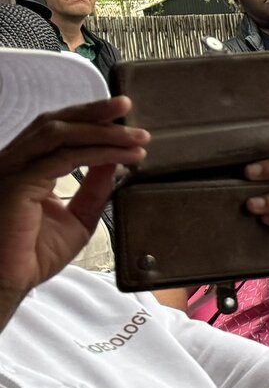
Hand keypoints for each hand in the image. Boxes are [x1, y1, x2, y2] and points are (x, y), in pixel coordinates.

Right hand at [0, 96, 147, 311]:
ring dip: (101, 131)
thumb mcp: (77, 217)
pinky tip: (123, 155)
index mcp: (25, 167)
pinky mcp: (18, 184)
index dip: (87, 119)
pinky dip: (97, 153)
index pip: (56, 131)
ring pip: (59, 135)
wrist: (8, 281)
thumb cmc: (32, 254)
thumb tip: (116, 163)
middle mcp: (15, 162)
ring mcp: (13, 170)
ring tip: (135, 134)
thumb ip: (93, 189)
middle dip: (94, 113)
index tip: (121, 115)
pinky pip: (63, 159)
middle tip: (128, 106)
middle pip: (55, 123)